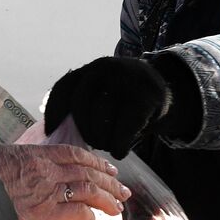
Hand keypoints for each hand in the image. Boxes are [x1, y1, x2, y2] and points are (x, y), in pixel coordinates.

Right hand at [0, 118, 130, 219]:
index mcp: (34, 154)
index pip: (73, 154)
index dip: (93, 161)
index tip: (106, 167)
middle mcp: (47, 171)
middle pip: (87, 172)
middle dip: (108, 182)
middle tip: (121, 189)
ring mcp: (49, 192)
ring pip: (89, 191)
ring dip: (107, 199)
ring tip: (117, 207)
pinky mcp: (46, 214)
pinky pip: (77, 213)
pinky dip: (88, 218)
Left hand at [43, 56, 197, 158]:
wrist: (167, 91)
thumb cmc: (126, 101)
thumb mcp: (102, 94)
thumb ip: (81, 105)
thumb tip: (51, 133)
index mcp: (90, 69)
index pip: (63, 88)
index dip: (54, 112)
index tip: (51, 132)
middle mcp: (105, 69)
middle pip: (80, 108)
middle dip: (84, 131)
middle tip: (94, 142)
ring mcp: (126, 81)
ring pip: (100, 122)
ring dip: (103, 141)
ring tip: (111, 143)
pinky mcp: (145, 98)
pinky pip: (122, 131)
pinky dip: (119, 146)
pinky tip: (121, 150)